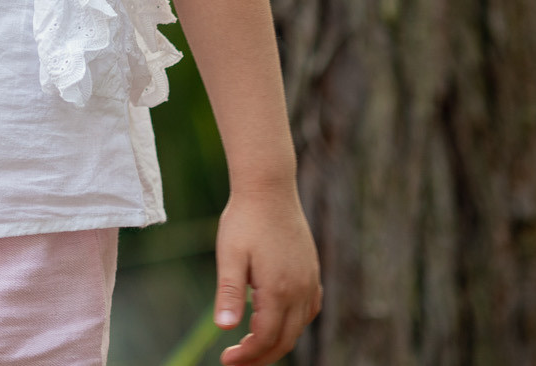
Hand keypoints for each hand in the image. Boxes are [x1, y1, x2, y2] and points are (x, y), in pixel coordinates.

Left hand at [213, 182, 321, 364]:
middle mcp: (300, 290)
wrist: (269, 188)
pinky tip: (279, 321)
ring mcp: (310, 281)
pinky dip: (294, 323)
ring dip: (278, 342)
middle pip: (285, 340)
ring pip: (299, 327)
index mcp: (278, 290)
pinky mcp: (312, 271)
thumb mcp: (229, 256)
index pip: (266, 339)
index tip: (226, 361)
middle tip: (237, 361)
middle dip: (261, 356)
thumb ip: (228, 293)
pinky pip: (309, 309)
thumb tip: (223, 328)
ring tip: (253, 346)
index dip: (247, 356)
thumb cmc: (244, 220)